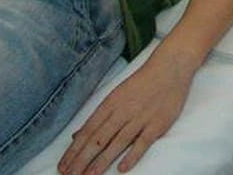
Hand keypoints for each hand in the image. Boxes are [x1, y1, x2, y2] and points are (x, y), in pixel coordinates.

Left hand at [58, 50, 196, 174]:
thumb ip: (97, 118)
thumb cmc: (141, 82)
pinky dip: (132, 155)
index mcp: (110, 104)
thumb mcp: (115, 95)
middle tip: (70, 174)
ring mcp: (140, 118)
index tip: (63, 166)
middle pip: (99, 139)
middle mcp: (122, 111)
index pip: (87, 131)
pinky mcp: (157, 124)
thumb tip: (76, 135)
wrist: (170, 68)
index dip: (74, 150)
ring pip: (118, 142)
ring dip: (102, 160)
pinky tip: (122, 168)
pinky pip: (143, 142)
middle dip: (82, 159)